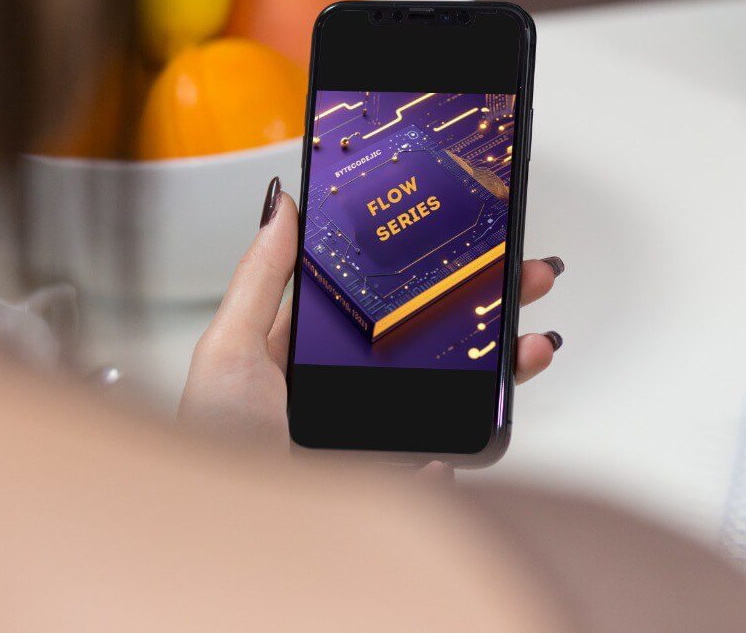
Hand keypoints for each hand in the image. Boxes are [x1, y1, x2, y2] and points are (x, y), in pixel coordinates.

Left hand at [178, 178, 563, 452]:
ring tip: (531, 348)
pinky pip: (448, 458)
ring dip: (502, 368)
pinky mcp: (396, 480)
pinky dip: (471, 444)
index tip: (466, 242)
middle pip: (432, 337)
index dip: (426, 270)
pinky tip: (475, 424)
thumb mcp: (228, 350)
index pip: (382, 298)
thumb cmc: (214, 446)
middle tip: (526, 277)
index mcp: (311, 352)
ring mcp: (377, 434)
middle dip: (488, 306)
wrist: (234, 538)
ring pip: (455, 392)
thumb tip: (282, 206)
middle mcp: (350, 389)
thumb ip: (259, 278)